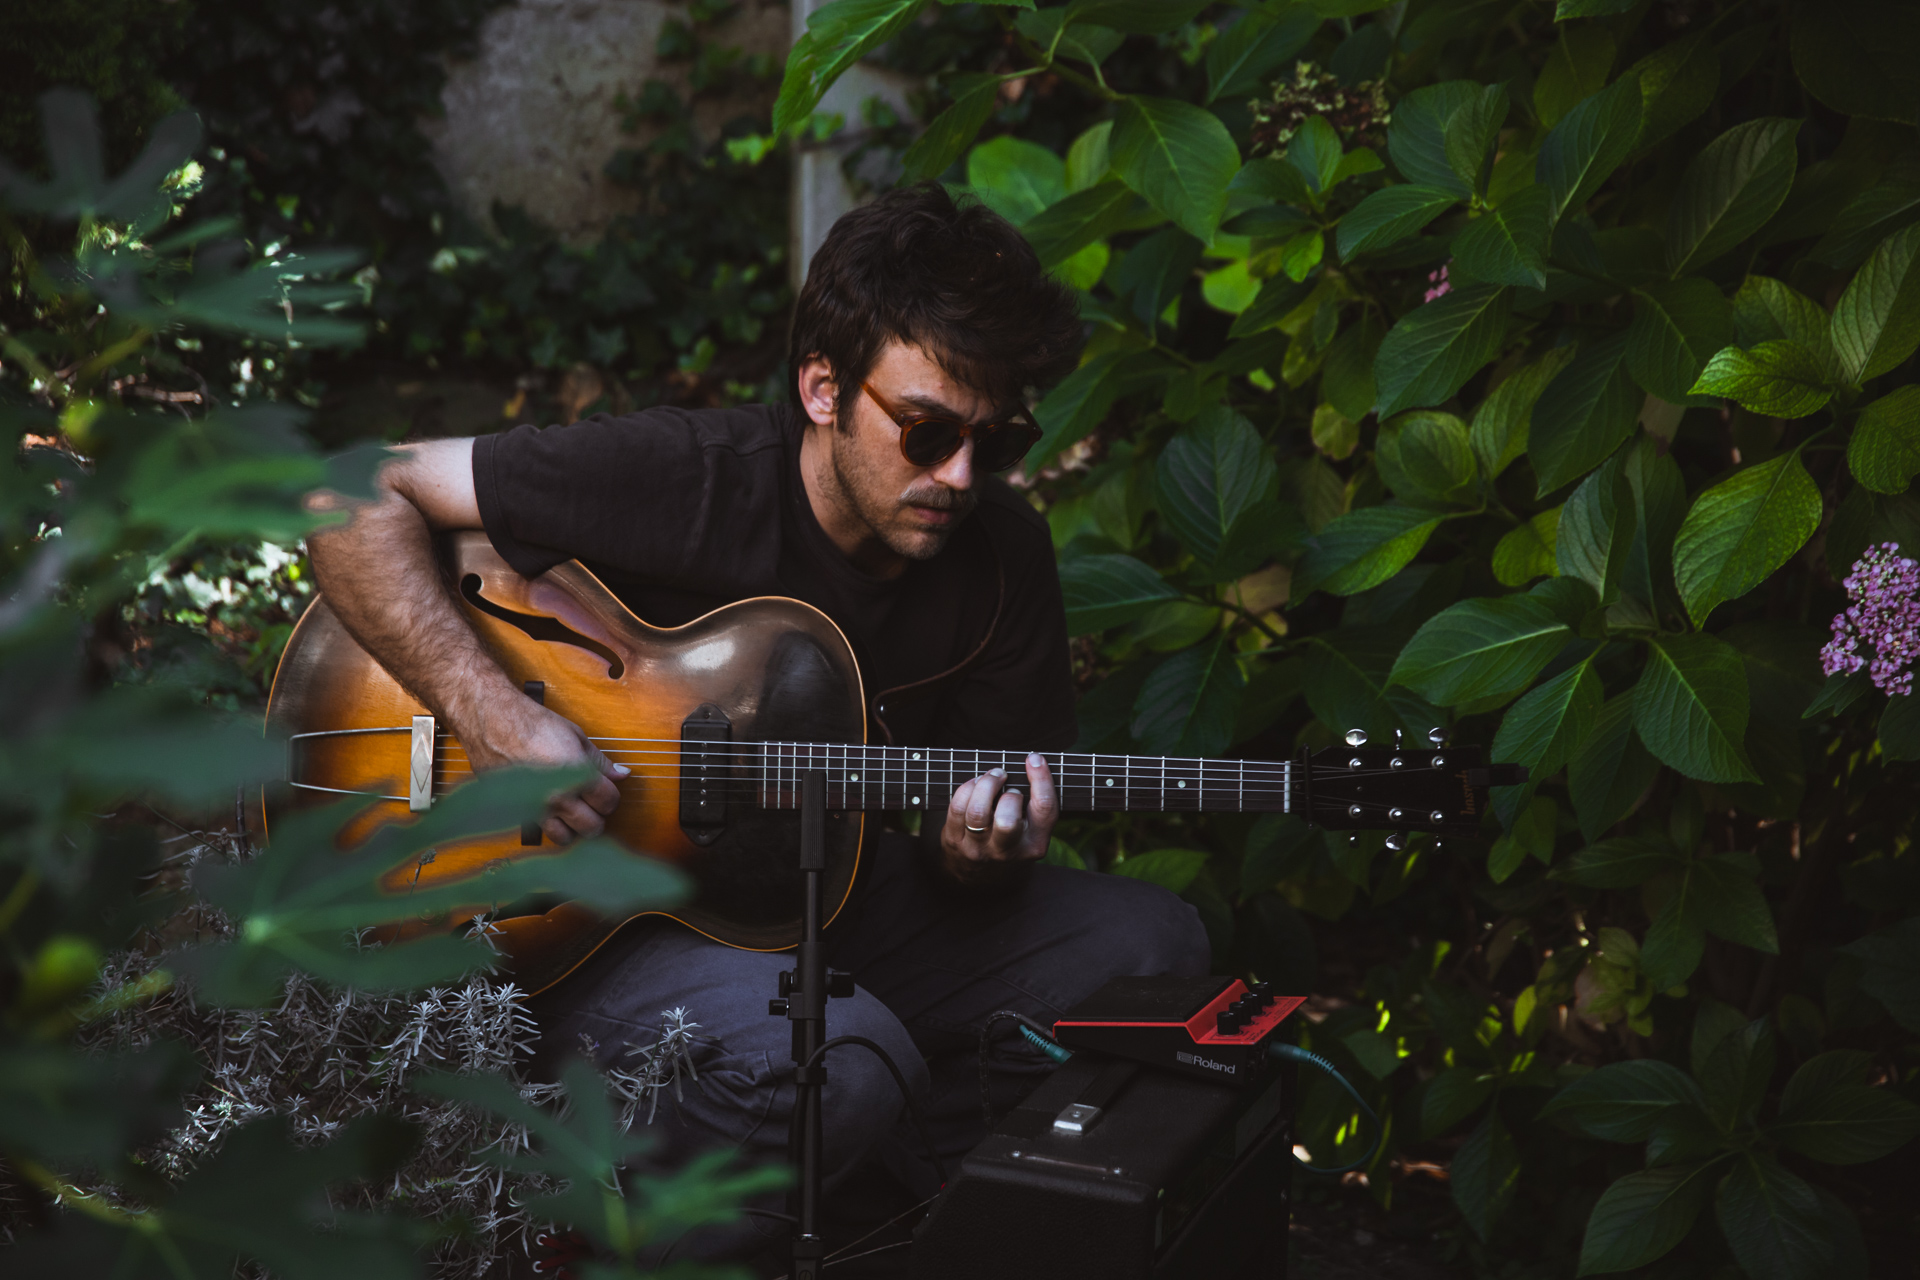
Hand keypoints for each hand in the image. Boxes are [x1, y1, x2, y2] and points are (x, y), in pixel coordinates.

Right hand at [461, 694, 627, 844]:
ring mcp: (535, 807)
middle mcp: (557, 796)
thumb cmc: (531, 723)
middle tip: (590, 803)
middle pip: (592, 827)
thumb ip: (599, 760)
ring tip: (571, 811)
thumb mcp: (574, 736)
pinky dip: (548, 825)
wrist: (491, 721)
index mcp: (576, 775)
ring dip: (573, 827)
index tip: (603, 790)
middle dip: (596, 815)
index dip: (610, 796)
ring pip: (565, 838)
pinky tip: (548, 810)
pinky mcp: (515, 811)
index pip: (608, 802)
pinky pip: (538, 831)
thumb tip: (621, 774)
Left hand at [938, 753, 1056, 884]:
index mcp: (1034, 844)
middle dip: (1008, 794)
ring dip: (985, 785)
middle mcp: (1007, 850)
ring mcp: (978, 848)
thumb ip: (1035, 805)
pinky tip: (975, 785)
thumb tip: (1032, 762)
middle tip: (1008, 785)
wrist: (977, 877)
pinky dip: (966, 788)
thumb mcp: (1032, 832)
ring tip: (991, 777)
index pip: (1044, 810)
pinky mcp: (955, 842)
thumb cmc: (1009, 841)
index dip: (1041, 779)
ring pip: (978, 812)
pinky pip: (957, 809)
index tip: (1034, 759)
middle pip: (1007, 820)